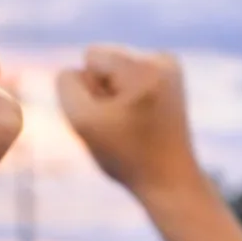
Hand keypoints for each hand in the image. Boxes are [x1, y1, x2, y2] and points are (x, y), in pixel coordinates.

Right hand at [57, 45, 197, 197]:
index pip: (91, 56)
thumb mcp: (82, 122)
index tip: (114, 120)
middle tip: (126, 126)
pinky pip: (133, 75)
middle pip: (107, 59)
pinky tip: (144, 119)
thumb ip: (67, 85)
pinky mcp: (174, 79)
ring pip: (118, 68)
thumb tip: (77, 70)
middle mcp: (162, 60)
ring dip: (118, 96)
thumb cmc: (126, 159)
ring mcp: (172, 68)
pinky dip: (133, 96)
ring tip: (135, 125)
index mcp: (142, 69)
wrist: (171, 184)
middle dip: (105, 91)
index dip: (91, 91)